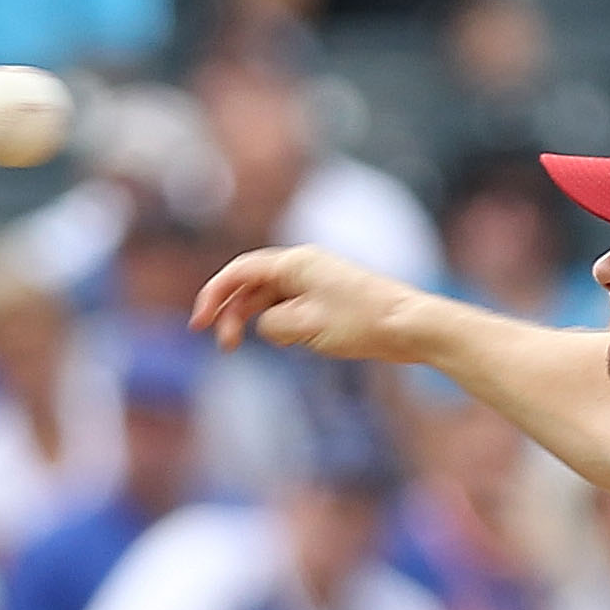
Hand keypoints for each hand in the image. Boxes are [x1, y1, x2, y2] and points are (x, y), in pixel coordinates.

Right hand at [192, 245, 424, 362]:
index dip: (214, 296)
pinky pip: (292, 308)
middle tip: (224, 345)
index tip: (199, 323)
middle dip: (231, 312)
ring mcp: (317, 282)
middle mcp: (304, 266)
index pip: (240, 272)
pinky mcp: (330, 300)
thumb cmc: (362, 322)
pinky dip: (278, 323)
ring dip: (254, 320)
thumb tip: (266, 326)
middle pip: (252, 285)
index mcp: (295, 263)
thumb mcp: (307, 327)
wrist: (411, 326)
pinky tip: (281, 342)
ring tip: (243, 345)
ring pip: (271, 298)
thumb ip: (274, 324)